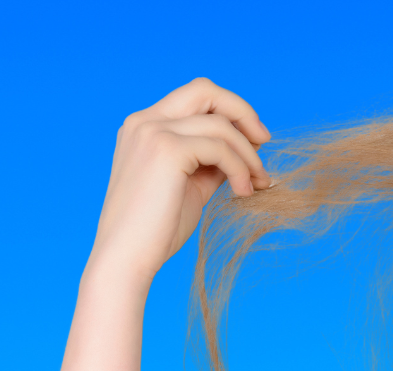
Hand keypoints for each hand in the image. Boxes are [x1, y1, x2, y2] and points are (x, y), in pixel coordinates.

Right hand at [88, 77, 271, 279]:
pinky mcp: (166, 149)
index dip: (230, 112)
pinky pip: (221, 147)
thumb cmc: (157, 230)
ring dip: (248, 154)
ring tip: (256, 184)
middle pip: (205, 90)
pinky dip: (240, 168)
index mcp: (145, 126)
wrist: (127, 258)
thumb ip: (211, 162)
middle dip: (243, 113)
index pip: (196, 97)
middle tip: (265, 143)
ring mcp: (152, 132)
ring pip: (220, 124)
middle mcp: (144, 121)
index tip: (255, 141)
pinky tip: (243, 192)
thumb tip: (246, 151)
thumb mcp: (190, 185)